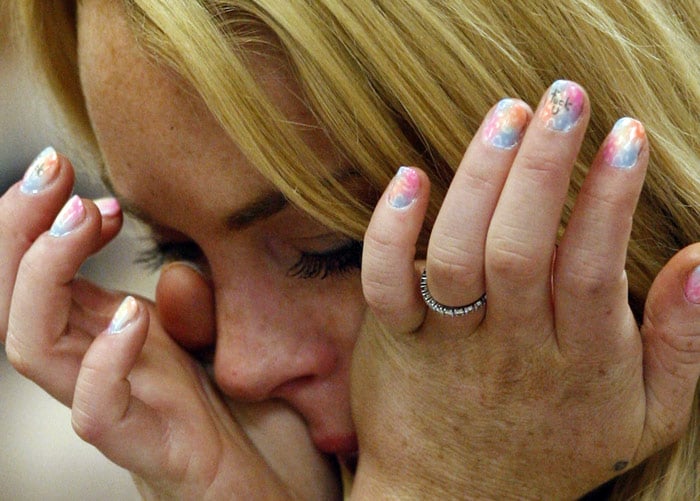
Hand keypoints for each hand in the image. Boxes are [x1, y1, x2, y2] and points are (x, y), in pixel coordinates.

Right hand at [1, 150, 338, 499]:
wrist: (283, 491)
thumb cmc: (251, 418)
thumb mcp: (223, 341)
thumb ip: (195, 308)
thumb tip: (176, 269)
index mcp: (112, 336)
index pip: (46, 273)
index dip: (43, 217)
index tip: (80, 174)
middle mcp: (101, 368)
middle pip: (20, 300)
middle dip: (21, 229)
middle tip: (52, 168)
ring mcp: (119, 407)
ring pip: (33, 348)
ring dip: (44, 276)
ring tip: (77, 220)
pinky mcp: (148, 450)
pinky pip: (95, 413)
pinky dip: (102, 362)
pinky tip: (130, 315)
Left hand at [354, 82, 699, 497]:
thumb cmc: (554, 450)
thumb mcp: (647, 415)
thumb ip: (685, 342)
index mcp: (578, 360)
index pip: (594, 268)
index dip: (611, 199)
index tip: (626, 134)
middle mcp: (510, 346)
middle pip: (521, 249)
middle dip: (544, 168)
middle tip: (563, 98)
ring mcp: (447, 342)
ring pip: (457, 254)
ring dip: (480, 179)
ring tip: (506, 114)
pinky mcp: (396, 338)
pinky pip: (386, 282)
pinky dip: (391, 231)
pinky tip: (411, 176)